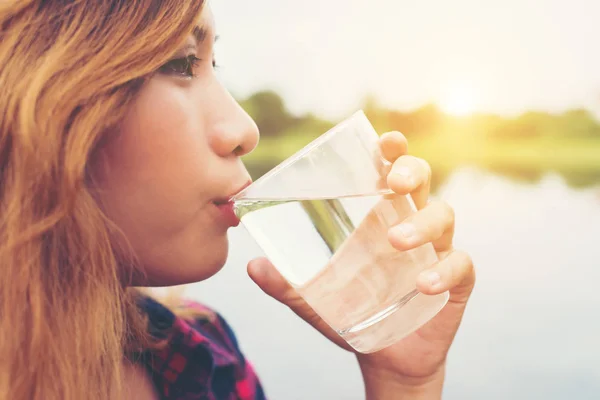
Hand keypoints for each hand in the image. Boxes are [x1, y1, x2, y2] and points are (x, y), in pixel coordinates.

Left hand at [247, 131, 474, 396]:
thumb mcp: (315, 299)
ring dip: (422, 223)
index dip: (393, 152)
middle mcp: (412, 224)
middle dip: (412, 173)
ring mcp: (437, 250)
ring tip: (396, 241)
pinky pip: (460, 265)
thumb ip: (287, 283)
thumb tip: (252, 265)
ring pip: (443, 216)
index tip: (387, 141)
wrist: (387, 358)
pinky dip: (444, 270)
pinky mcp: (456, 280)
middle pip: (422, 182)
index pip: (390, 172)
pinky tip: (424, 284)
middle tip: (394, 184)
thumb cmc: (354, 315)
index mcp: (380, 218)